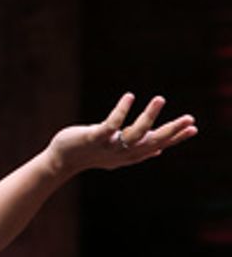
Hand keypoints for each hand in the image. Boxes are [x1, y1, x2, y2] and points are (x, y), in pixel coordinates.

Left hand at [46, 93, 196, 177]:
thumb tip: (159, 151)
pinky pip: (110, 125)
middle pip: (152, 142)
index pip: (158, 146)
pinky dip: (121, 111)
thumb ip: (138, 152)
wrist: (61, 160)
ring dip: (149, 116)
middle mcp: (123, 152)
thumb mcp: (117, 155)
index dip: (175, 138)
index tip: (194, 128)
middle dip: (172, 131)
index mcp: (131, 154)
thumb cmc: (90, 154)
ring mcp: (109, 146)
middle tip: (190, 118)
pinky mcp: (94, 138)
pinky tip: (129, 96)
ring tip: (160, 99)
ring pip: (135, 133)